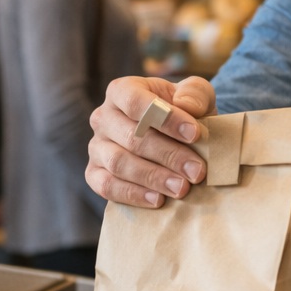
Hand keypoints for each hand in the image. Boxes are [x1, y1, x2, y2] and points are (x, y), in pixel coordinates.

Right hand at [85, 75, 214, 207]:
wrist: (173, 140)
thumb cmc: (183, 113)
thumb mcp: (195, 96)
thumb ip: (195, 93)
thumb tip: (187, 106)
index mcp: (121, 91)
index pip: (136, 102)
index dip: (166, 118)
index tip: (195, 134)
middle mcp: (102, 117)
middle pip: (131, 137)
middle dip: (168, 155)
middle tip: (197, 171)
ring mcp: (96, 147)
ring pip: (119, 163)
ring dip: (153, 177)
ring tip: (182, 188)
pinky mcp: (94, 173)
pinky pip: (106, 186)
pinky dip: (133, 194)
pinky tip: (158, 199)